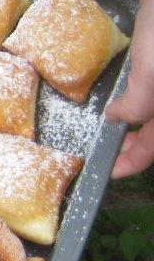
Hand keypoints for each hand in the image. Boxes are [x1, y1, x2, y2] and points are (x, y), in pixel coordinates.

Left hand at [107, 0, 153, 177]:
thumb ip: (141, 102)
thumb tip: (122, 120)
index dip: (137, 161)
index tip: (112, 171)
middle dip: (140, 145)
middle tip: (111, 152)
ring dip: (142, 125)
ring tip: (117, 130)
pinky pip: (152, 90)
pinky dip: (142, 101)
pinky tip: (128, 101)